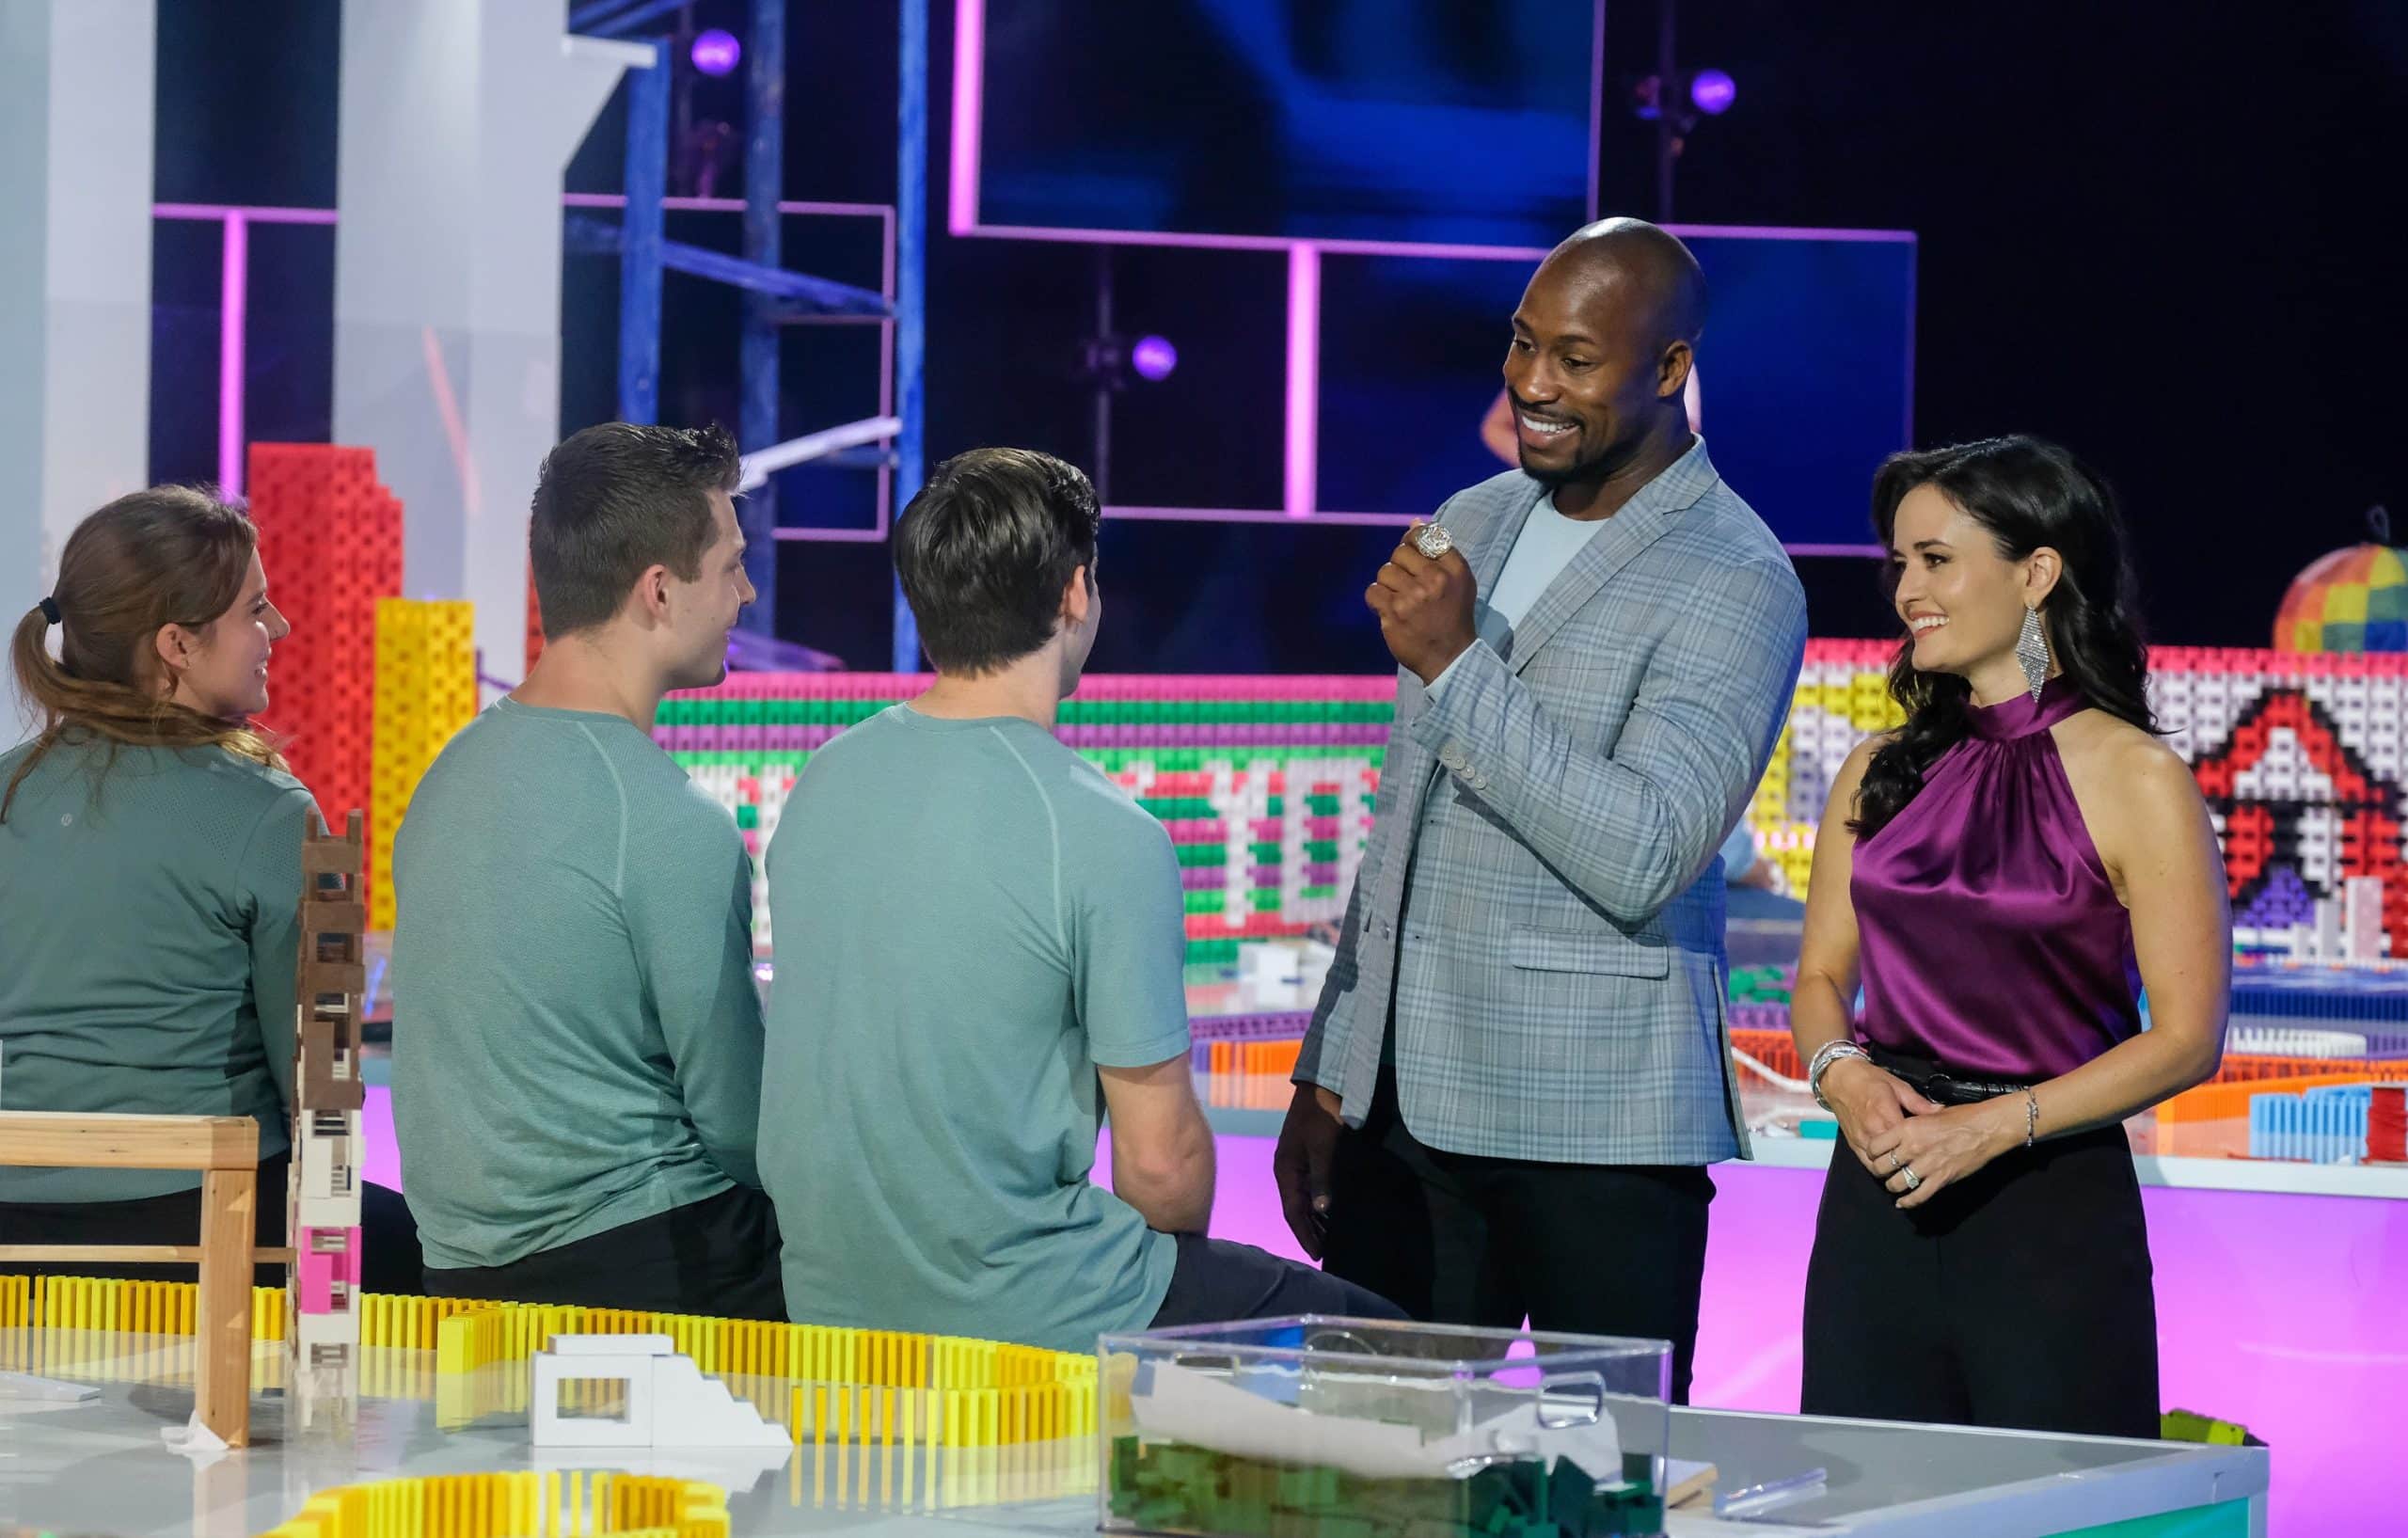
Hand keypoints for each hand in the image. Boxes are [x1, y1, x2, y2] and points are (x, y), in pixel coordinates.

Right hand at [1272, 1083, 1344, 1258]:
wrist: (1323, 1086)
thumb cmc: (1321, 1115)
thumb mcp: (1322, 1147)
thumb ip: (1321, 1178)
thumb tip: (1320, 1211)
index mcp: (1285, 1170)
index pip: (1292, 1211)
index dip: (1304, 1234)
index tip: (1317, 1255)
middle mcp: (1288, 1171)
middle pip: (1296, 1210)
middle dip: (1309, 1232)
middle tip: (1326, 1254)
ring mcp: (1297, 1165)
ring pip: (1304, 1201)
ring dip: (1315, 1221)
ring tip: (1330, 1240)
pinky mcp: (1309, 1159)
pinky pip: (1311, 1190)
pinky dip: (1320, 1205)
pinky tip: (1331, 1215)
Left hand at [1367, 526, 1477, 684]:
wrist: (1449, 657)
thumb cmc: (1453, 616)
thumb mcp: (1459, 581)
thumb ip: (1439, 550)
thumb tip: (1414, 521)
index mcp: (1453, 569)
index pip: (1423, 536)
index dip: (1411, 542)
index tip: (1411, 557)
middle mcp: (1435, 580)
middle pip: (1400, 553)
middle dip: (1399, 566)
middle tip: (1407, 585)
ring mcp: (1413, 598)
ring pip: (1385, 571)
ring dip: (1388, 584)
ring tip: (1399, 598)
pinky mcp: (1394, 614)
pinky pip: (1373, 592)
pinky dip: (1376, 599)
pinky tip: (1388, 608)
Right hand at [1819, 1057, 1938, 1176]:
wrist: (1839, 1078)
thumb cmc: (1869, 1079)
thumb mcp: (1898, 1086)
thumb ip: (1919, 1103)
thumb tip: (1941, 1111)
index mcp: (1885, 1115)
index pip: (1908, 1142)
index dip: (1923, 1147)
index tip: (1933, 1147)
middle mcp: (1871, 1131)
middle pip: (1895, 1159)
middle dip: (1909, 1162)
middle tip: (1923, 1160)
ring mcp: (1860, 1140)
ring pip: (1880, 1167)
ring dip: (1894, 1168)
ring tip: (1908, 1165)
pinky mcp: (1853, 1145)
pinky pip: (1868, 1164)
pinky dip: (1880, 1167)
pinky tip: (1890, 1164)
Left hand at [1862, 1097, 2020, 1209]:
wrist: (1986, 1129)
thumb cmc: (1961, 1117)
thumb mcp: (1929, 1113)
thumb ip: (1913, 1121)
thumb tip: (1902, 1125)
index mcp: (1907, 1128)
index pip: (1874, 1146)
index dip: (1871, 1153)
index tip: (1874, 1155)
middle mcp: (1912, 1147)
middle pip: (1882, 1167)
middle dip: (1879, 1171)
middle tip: (1883, 1172)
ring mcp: (1926, 1165)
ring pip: (1897, 1184)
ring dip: (1893, 1187)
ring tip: (1894, 1185)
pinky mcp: (1941, 1179)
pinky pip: (1918, 1196)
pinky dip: (1908, 1202)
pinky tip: (1903, 1203)